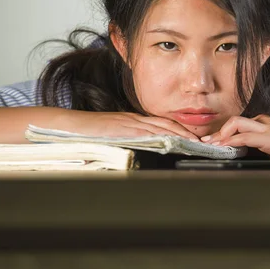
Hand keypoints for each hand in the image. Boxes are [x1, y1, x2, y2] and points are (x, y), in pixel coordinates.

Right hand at [52, 109, 197, 140]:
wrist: (69, 125)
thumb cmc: (88, 133)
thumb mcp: (114, 135)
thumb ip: (129, 139)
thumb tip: (145, 148)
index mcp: (133, 121)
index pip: (161, 124)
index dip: (179, 130)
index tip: (193, 138)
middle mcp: (134, 120)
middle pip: (165, 124)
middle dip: (184, 132)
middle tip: (200, 140)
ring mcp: (128, 123)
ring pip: (159, 127)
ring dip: (178, 133)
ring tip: (192, 141)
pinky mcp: (121, 128)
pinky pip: (144, 132)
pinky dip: (159, 136)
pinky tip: (170, 140)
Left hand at [200, 115, 269, 158]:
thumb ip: (261, 145)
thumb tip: (246, 152)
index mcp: (264, 123)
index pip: (238, 124)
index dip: (224, 132)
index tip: (213, 141)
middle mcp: (263, 122)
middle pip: (234, 121)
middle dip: (217, 132)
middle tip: (206, 142)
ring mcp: (266, 128)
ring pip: (236, 124)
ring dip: (221, 135)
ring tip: (211, 144)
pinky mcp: (269, 137)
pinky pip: (245, 136)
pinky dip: (232, 141)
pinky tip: (224, 147)